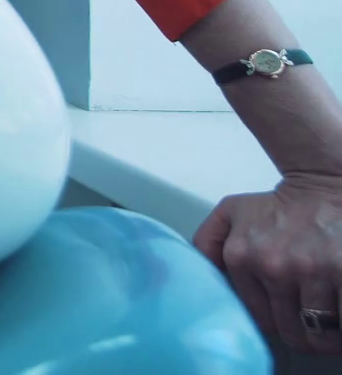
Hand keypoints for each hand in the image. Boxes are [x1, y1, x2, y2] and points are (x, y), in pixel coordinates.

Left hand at [196, 173, 341, 352]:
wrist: (322, 183)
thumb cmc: (280, 204)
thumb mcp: (231, 213)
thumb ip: (207, 242)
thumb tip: (191, 275)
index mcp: (240, 256)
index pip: (259, 320)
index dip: (278, 325)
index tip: (287, 321)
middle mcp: (272, 264)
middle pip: (291, 332)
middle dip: (303, 333)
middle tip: (312, 324)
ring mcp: (310, 269)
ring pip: (320, 333)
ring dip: (327, 334)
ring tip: (330, 320)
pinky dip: (341, 326)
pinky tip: (339, 315)